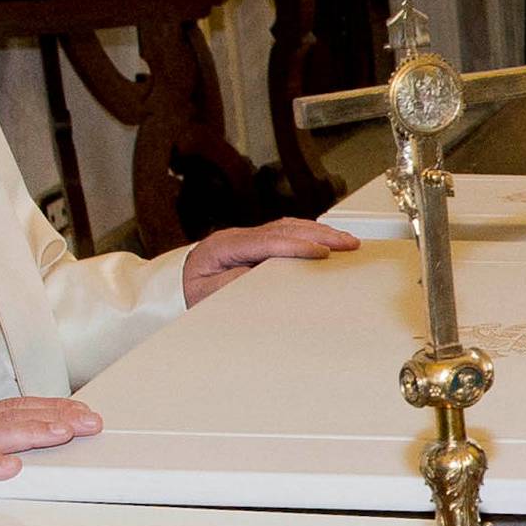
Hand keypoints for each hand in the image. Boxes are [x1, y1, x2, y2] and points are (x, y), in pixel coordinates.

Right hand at [0, 397, 102, 525]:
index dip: (50, 407)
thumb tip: (55, 443)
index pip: (13, 407)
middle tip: (83, 423)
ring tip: (57, 434)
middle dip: (51, 417)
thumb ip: (6, 450)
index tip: (82, 413)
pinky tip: (10, 467)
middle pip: (7, 417)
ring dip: (28, 434)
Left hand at [183, 215, 360, 307]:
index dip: (295, 246)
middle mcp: (234, 236)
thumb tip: (265, 274)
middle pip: (282, 229)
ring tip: (345, 240)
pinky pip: (286, 233)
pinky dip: (308, 234)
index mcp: (220, 247)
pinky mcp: (254, 242)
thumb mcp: (209, 298)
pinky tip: (326, 239)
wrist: (179, 292)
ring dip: (318, 232)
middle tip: (347, 243)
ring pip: (287, 227)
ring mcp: (244, 236)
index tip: (320, 252)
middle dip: (318, 234)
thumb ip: (234, 285)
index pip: (265, 242)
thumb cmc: (195, 298)